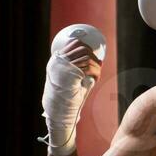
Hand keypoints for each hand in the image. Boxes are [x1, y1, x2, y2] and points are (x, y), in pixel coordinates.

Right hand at [43, 25, 105, 155]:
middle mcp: (59, 62)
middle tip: (98, 65)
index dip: (85, 45)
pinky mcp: (71, 74)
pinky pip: (87, 67)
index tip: (93, 52)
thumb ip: (80, 69)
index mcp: (57, 61)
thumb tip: (99, 61)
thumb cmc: (66, 98)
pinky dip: (95, 72)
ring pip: (86, 56)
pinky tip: (94, 80)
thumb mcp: (73, 81)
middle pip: (82, 47)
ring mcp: (63, 67)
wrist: (59, 111)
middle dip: (93, 55)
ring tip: (96, 76)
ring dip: (95, 65)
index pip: (73, 43)